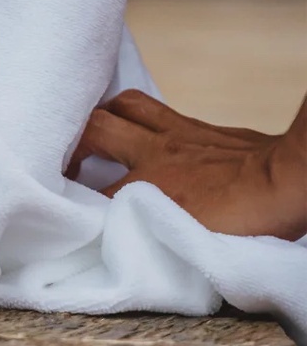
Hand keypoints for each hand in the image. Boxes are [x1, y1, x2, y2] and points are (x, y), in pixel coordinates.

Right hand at [69, 89, 306, 240]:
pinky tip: (137, 127)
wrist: (289, 181)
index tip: (62, 208)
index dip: (76, 200)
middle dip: (74, 143)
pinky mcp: (195, 126)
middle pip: (96, 129)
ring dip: (102, 115)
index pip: (97, 191)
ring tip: (94, 130)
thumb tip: (128, 238)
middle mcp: (155, 153)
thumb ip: (154, 230)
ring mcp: (176, 133)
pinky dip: (137, 114)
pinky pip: (154, 109)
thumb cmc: (251, 216)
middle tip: (65, 161)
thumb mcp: (193, 239)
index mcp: (150, 184)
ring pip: (124, 106)